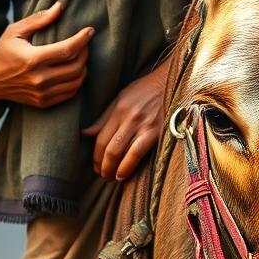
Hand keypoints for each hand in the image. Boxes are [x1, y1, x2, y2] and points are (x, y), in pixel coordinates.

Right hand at [0, 1, 93, 107]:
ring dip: (84, 67)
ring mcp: (41, 93)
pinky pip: (70, 93)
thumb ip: (38, 19)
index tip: (89, 30)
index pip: (67, 50)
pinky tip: (75, 71)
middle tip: (84, 43)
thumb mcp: (15, 31)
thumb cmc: (3, 51)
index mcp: (32, 59)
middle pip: (76, 66)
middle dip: (85, 52)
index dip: (82, 39)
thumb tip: (60, 7)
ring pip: (76, 81)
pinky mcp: (42, 102)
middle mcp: (38, 79)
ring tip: (81, 56)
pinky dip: (77, 81)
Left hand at [83, 58, 169, 180]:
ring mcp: (143, 124)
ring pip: (121, 152)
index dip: (95, 156)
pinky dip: (128, 167)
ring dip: (113, 170)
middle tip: (101, 174)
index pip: (100, 137)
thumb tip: (86, 133)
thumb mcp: (122, 97)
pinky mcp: (157, 131)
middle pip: (109, 148)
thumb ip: (105, 117)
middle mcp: (129, 117)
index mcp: (119, 108)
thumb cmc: (146, 89)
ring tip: (111, 177)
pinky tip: (123, 175)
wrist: (172, 81)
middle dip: (102, 166)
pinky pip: (138, 153)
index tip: (95, 164)